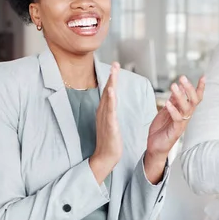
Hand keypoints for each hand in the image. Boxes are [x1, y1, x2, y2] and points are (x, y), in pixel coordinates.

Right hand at [90, 63, 122, 183]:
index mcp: (105, 111)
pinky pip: (110, 110)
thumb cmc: (109, 141)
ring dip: (111, 83)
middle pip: (107, 90)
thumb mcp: (110, 122)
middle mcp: (103, 112)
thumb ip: (110, 111)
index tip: (115, 66)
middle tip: (115, 63)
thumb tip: (112, 102)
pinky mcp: (109, 125)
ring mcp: (105, 118)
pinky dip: (110, 100)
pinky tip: (112, 91)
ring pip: (108, 98)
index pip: (108, 91)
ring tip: (113, 71)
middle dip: (111, 76)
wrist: (105, 157)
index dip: (111, 78)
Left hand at [144, 76, 204, 182]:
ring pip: (186, 108)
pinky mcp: (175, 131)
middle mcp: (185, 117)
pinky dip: (173, 110)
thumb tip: (178, 89)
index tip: (203, 77)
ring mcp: (181, 124)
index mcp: (184, 111)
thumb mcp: (166, 112)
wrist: (155, 147)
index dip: (200, 88)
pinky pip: (177, 119)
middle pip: (193, 101)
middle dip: (190, 88)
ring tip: (174, 86)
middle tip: (182, 78)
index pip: (195, 98)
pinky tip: (167, 103)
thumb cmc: (161, 130)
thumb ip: (173, 102)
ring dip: (180, 96)